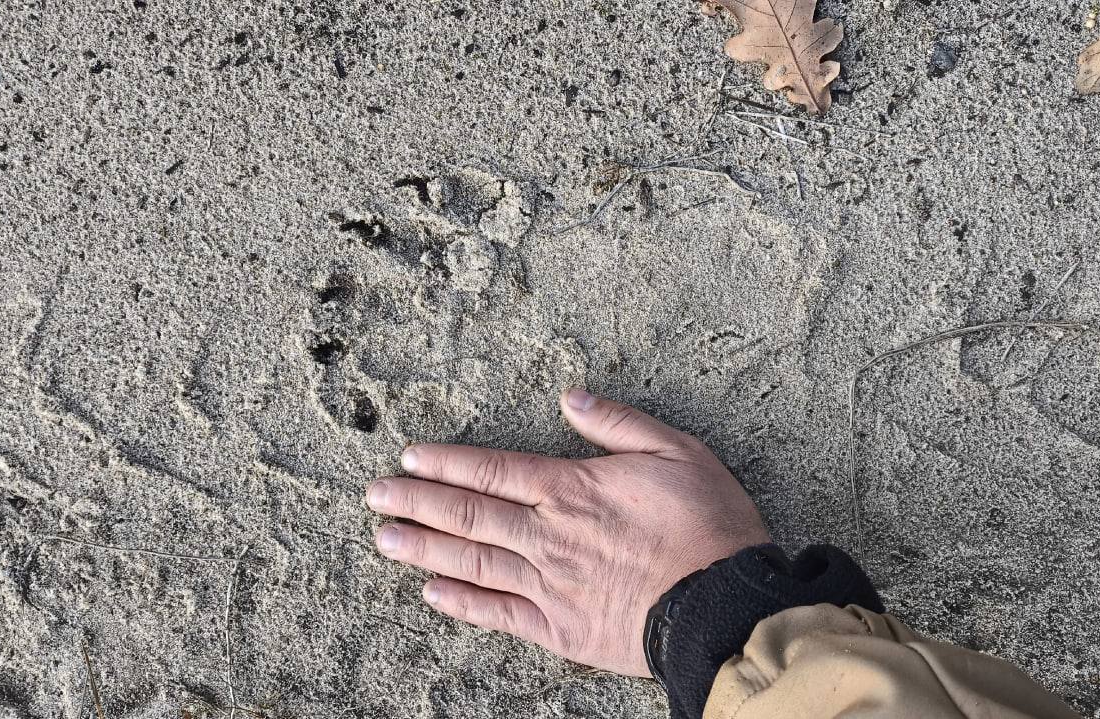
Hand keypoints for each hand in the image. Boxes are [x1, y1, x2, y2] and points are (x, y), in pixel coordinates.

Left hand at [365, 388, 770, 675]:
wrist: (724, 605)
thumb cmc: (708, 526)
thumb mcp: (677, 452)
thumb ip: (619, 424)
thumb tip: (572, 398)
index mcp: (572, 490)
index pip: (493, 470)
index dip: (447, 462)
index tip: (410, 456)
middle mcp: (548, 536)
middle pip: (469, 514)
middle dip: (417, 501)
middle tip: (375, 494)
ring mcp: (549, 586)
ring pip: (471, 562)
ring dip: (423, 549)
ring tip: (384, 538)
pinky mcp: (560, 630)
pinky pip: (498, 614)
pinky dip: (462, 604)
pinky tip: (432, 594)